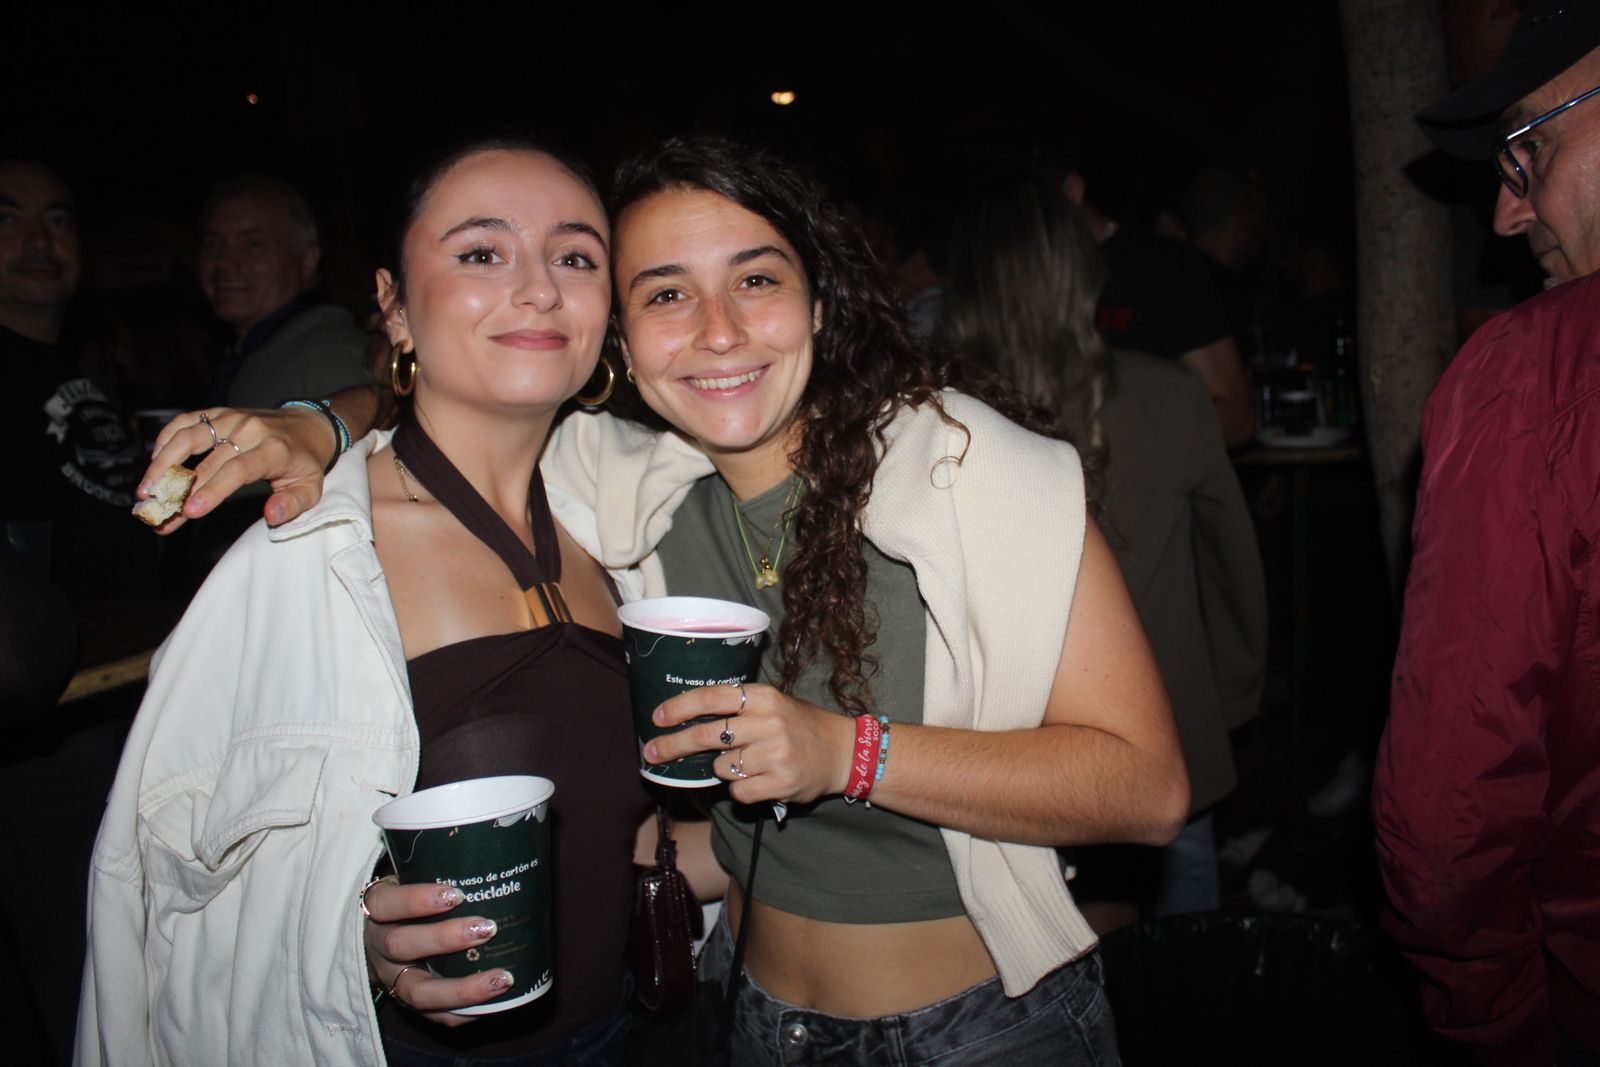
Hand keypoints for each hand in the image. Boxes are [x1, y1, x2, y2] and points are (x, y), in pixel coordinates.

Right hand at [136, 407, 332, 531]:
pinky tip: (155, 459)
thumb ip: (292, 504)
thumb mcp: (311, 488)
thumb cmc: (306, 463)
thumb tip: (270, 516)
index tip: (189, 511)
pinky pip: (187, 421)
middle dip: (179, 488)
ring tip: (146, 488)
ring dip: (163, 462)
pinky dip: (167, 437)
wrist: (309, 426)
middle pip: (206, 460)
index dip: (211, 490)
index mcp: (273, 450)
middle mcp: (249, 430)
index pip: (236, 470)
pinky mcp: (220, 413)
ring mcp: (232, 418)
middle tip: (156, 511)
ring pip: (189, 436)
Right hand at [362, 877, 510, 1024]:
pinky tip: (496, 1001)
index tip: (457, 893)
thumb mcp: (409, 876)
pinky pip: (433, 1017)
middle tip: (487, 928)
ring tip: (502, 977)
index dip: (417, 900)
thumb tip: (496, 848)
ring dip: (462, 988)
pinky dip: (465, 1013)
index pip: (387, 904)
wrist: (378, 934)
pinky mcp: (407, 1004)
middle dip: (445, 939)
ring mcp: (391, 979)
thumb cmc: (409, 897)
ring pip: (417, 992)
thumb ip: (438, 867)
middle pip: (401, 946)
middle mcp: (378, 947)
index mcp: (376, 909)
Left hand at [643, 684, 854, 804]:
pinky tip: (758, 779)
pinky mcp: (780, 782)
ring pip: (721, 767)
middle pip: (707, 735)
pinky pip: (738, 791)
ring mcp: (775, 754)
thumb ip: (736, 708)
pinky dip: (740, 788)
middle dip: (673, 745)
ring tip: (748, 762)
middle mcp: (769, 722)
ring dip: (723, 768)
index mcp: (763, 697)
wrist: (841, 752)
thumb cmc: (798, 726)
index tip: (656, 718)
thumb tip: (685, 719)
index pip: (711, 698)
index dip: (679, 707)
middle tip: (651, 752)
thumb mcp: (772, 704)